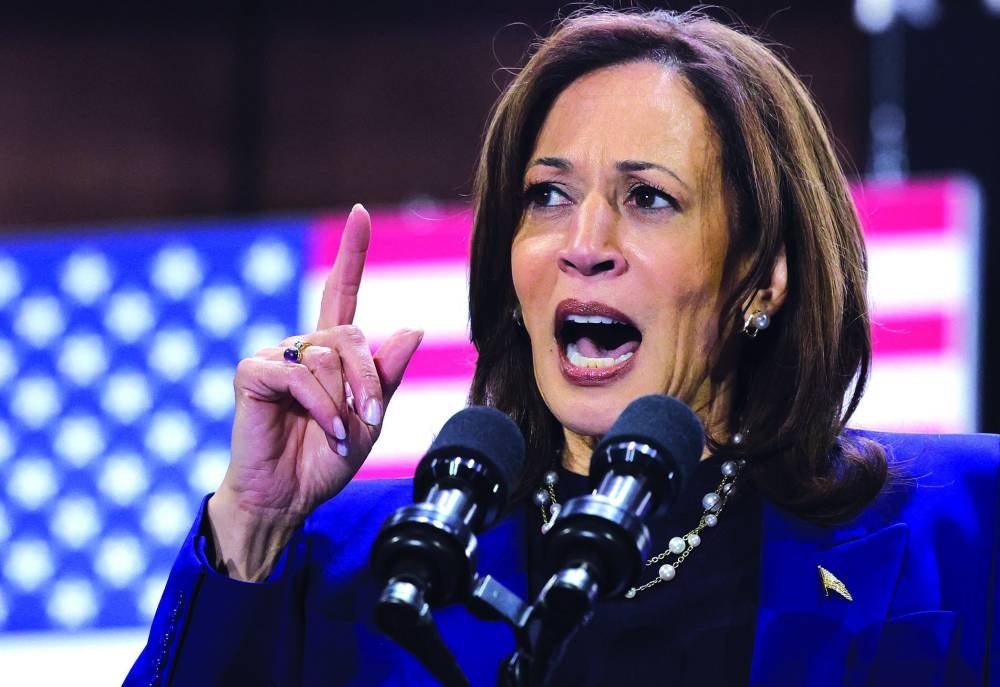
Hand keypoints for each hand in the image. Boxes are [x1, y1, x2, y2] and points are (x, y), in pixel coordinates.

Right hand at [208, 204, 422, 579]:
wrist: (288, 497)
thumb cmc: (325, 458)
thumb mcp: (370, 419)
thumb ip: (387, 376)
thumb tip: (412, 328)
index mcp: (330, 352)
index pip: (341, 291)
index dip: (352, 253)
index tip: (361, 214)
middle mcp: (303, 346)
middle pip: (351, 335)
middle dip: (369, 381)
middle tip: (370, 422)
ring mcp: (275, 357)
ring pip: (328, 356)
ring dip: (345, 401)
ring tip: (344, 434)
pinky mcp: (253, 372)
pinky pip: (299, 376)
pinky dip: (321, 407)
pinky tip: (327, 430)